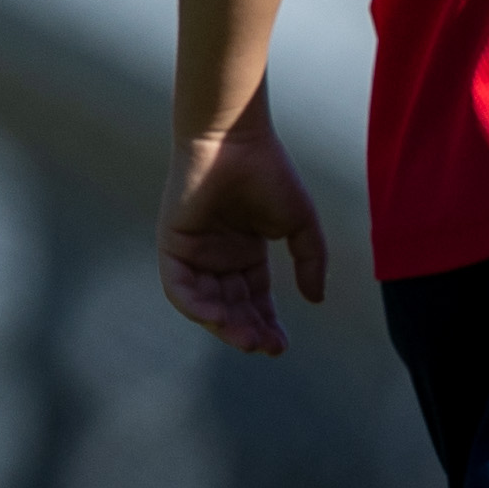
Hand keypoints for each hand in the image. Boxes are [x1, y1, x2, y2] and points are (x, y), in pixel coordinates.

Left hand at [160, 108, 327, 357]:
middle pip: (231, 306)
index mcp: (245, 252)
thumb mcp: (300, 225)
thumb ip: (311, 262)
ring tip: (247, 340)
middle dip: (248, 330)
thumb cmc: (269, 173)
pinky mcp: (173, 245)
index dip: (268, 323)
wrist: (236, 140)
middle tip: (266, 347)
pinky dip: (195, 306)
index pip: (254, 299)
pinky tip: (217, 319)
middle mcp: (218, 257)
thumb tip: (316, 301)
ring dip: (224, 324)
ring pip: (205, 302)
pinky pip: (179, 287)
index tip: (281, 346)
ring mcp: (194, 252)